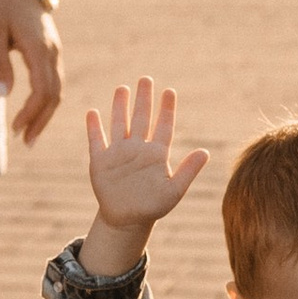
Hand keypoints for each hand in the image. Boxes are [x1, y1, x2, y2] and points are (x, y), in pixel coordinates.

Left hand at [0, 0, 62, 143]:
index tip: (15, 128)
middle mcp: (51, 52)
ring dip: (45, 114)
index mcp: (38, 47)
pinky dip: (46, 102)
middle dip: (41, 121)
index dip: (31, 112)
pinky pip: (54, 82)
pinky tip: (34, 113)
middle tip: (25, 142)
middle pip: (54, 95)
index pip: (43, 89)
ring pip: (57, 90)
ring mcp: (54, 52)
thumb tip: (3, 95)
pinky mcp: (50, 53)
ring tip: (28, 134)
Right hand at [83, 76, 206, 272]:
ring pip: (120, 124)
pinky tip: (92, 113)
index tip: (169, 92)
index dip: (166, 109)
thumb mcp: (174, 191)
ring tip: (122, 89)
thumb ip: (188, 171)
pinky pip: (97, 140)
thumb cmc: (153, 206)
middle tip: (146, 79)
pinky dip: (94, 128)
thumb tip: (205, 152)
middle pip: (142, 118)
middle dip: (144, 99)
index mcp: (157, 154)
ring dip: (120, 107)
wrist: (127, 220)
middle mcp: (138, 149)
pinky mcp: (101, 161)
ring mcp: (119, 153)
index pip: (164, 126)